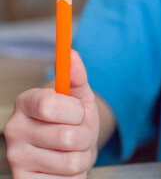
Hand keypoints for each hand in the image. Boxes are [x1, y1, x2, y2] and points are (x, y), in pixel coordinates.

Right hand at [5, 50, 99, 178]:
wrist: (72, 147)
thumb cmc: (75, 118)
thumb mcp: (80, 95)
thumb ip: (76, 75)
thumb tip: (71, 53)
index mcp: (26, 102)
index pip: (49, 105)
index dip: (74, 111)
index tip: (78, 111)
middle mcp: (14, 129)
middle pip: (68, 137)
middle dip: (85, 135)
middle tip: (79, 133)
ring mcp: (16, 157)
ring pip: (72, 161)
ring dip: (83, 155)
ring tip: (74, 149)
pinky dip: (75, 175)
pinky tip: (64, 166)